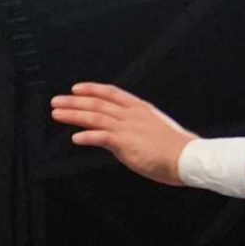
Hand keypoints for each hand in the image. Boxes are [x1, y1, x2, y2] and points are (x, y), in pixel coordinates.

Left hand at [50, 83, 192, 183]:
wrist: (188, 157)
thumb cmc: (176, 147)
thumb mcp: (155, 128)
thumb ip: (138, 126)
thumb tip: (125, 132)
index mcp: (140, 108)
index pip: (111, 92)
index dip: (92, 89)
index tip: (76, 88)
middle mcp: (131, 114)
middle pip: (97, 103)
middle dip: (74, 101)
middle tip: (57, 101)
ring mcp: (128, 127)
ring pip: (94, 117)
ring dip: (73, 115)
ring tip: (57, 114)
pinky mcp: (126, 143)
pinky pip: (101, 137)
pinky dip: (86, 136)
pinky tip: (74, 138)